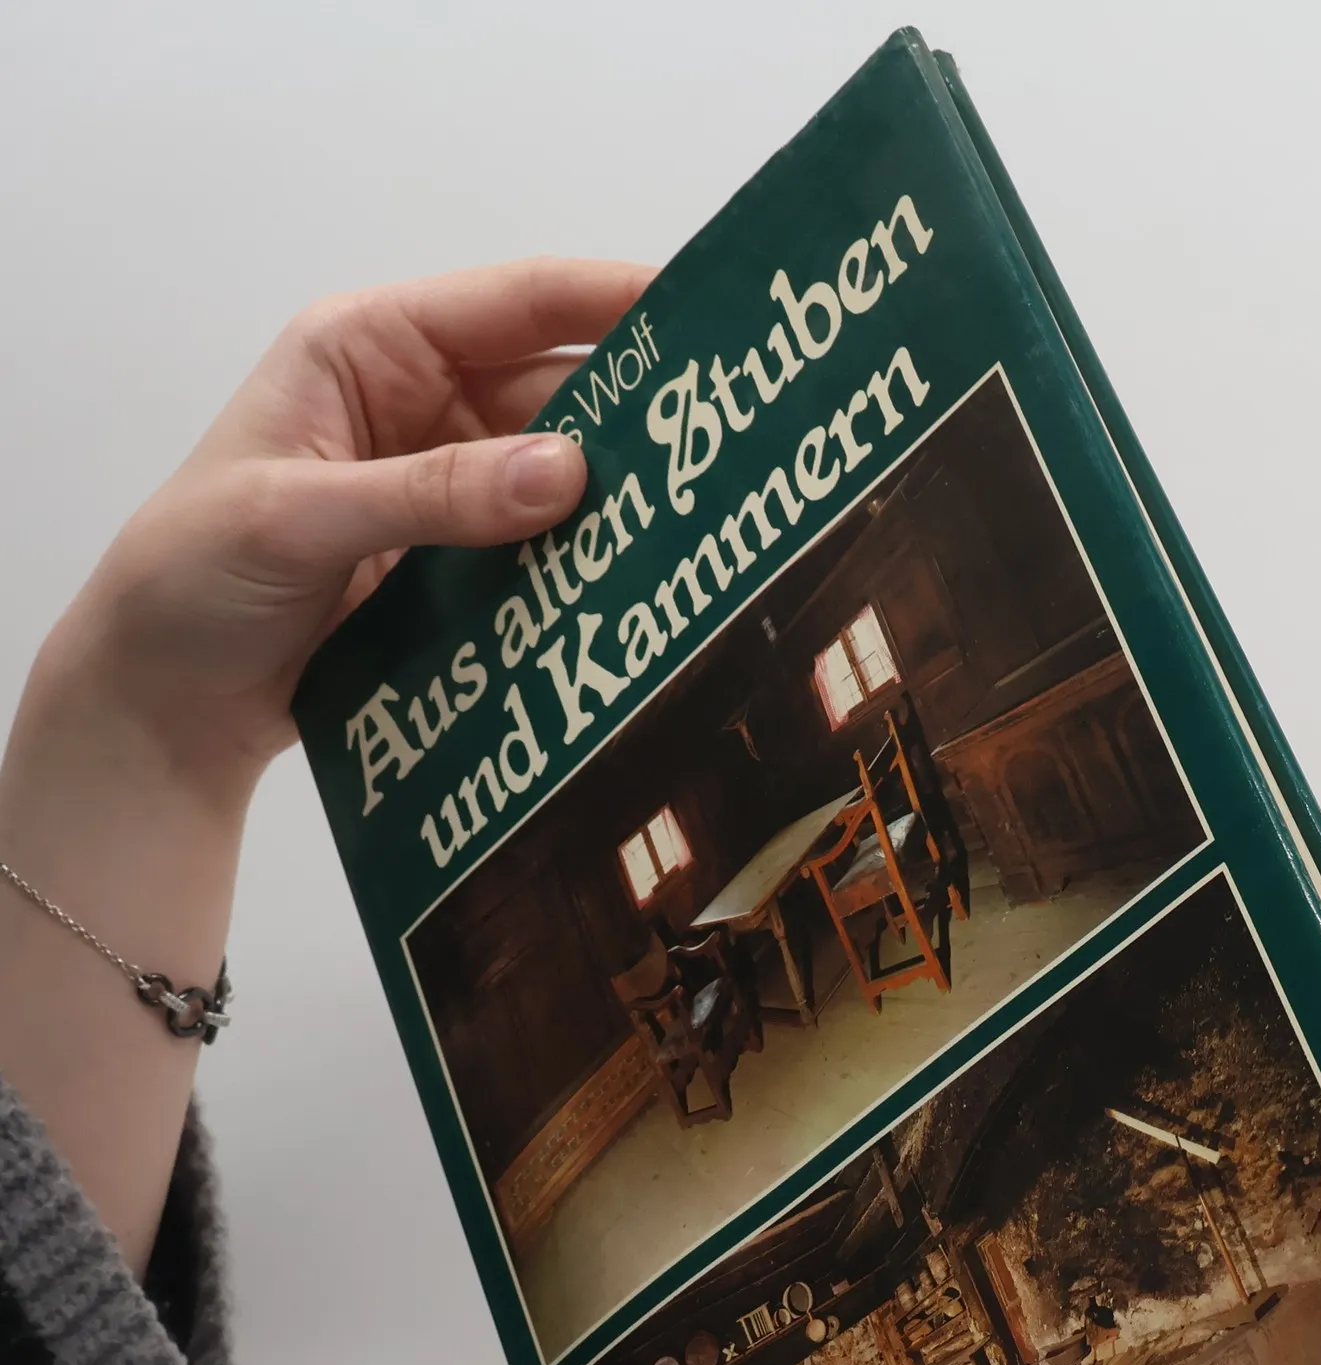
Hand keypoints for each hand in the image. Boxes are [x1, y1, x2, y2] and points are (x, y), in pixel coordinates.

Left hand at [0, 259, 645, 1265]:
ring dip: (628, 502)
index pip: (519, 300)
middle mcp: (428, 405)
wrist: (169, 701)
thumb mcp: (297, 517)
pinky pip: (551, 553)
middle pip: (562, 390)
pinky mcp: (470, 568)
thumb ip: (432, 494)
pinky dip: (597, 566)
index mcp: (373, 348)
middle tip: (742, 442)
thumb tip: (569, 473)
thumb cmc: (193, 577)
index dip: (617, 298)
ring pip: (567, 478)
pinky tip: (655, 585)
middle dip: (643, 415)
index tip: (717, 314)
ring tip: (718, 520)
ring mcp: (454, 490)